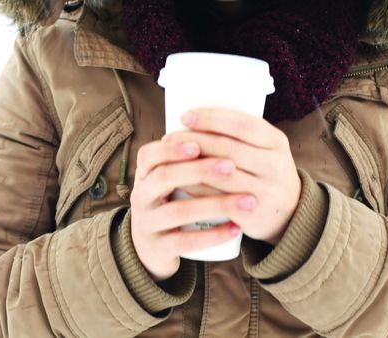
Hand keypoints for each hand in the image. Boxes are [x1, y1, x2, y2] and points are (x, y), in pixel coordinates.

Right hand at [130, 136, 254, 281]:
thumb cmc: (173, 203)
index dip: (172, 148)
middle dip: (199, 169)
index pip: (149, 155)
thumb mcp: (172, 180)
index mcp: (144, 175)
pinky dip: (212, 236)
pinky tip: (236, 229)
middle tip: (231, 166)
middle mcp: (140, 197)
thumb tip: (229, 126)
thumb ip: (189, 159)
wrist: (154, 248)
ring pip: (178, 211)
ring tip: (247, 201)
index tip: (198, 142)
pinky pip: (184, 242)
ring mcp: (147, 224)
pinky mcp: (158, 249)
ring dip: (215, 204)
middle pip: (164, 177)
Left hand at [162, 108, 301, 244]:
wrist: (290, 213)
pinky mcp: (254, 213)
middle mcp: (275, 165)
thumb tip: (193, 120)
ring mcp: (266, 190)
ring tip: (170, 158)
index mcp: (277, 142)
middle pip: (227, 148)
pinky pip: (219, 198)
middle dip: (195, 140)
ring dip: (191, 164)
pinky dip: (197, 189)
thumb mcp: (265, 150)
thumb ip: (240, 137)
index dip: (212, 119)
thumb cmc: (265, 174)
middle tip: (170, 138)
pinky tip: (181, 182)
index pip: (242, 124)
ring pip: (220, 173)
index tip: (186, 116)